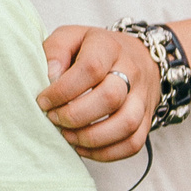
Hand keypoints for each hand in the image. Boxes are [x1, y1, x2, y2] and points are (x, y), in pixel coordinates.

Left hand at [37, 25, 157, 162]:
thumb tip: (50, 77)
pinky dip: (106, 153)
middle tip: (54, 119)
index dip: (63, 90)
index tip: (44, 101)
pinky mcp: (147, 119)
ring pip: (126, 124)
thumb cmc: (94, 50)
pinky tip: (84, 148)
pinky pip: (133, 143)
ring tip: (68, 136)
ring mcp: (142, 97)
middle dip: (75, 115)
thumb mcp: (71, 37)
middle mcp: (131, 70)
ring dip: (92, 138)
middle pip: (110, 97)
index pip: (91, 68)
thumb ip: (55, 50)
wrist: (137, 56)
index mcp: (109, 47)